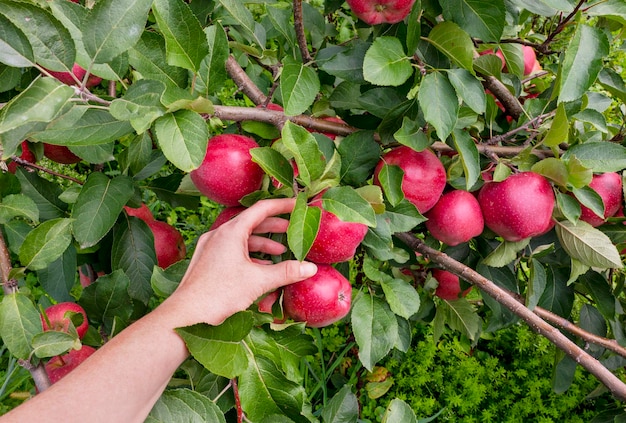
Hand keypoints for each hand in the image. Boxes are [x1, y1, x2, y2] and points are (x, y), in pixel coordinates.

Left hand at [161, 198, 317, 325]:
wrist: (187, 314)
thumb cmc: (220, 293)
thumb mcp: (259, 281)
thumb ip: (286, 272)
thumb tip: (310, 267)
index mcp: (231, 231)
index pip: (261, 209)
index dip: (282, 205)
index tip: (298, 205)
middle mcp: (219, 234)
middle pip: (251, 222)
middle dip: (273, 226)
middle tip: (292, 229)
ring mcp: (211, 247)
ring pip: (241, 238)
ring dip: (262, 242)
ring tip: (280, 252)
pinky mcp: (207, 260)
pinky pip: (232, 250)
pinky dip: (249, 254)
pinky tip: (261, 267)